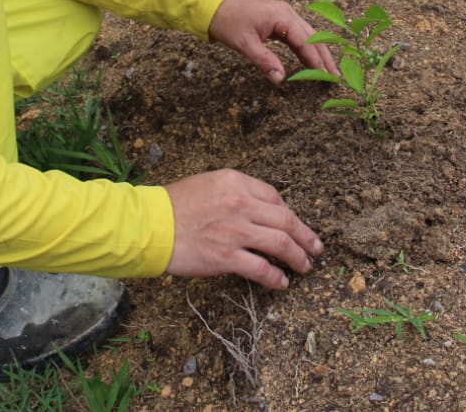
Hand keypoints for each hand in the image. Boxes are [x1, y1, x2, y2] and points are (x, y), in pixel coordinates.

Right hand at [165, 169, 322, 288]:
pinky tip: (281, 283)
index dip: (289, 214)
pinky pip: (261, 269)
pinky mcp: (227, 257)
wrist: (150, 225)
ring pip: (281, 245)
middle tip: (315, 248)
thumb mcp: (208, 184)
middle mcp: (241, 204)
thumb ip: (236, 192)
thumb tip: (260, 209)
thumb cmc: (174, 205)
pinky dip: (275, 278)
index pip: (275, 198)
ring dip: (298, 257)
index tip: (294, 226)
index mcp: (236, 183)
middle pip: (286, 221)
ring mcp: (236, 232)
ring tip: (305, 266)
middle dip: (306, 237)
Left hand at [208, 0, 337, 83]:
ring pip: (307, 36)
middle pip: (313, 37)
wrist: (213, 4)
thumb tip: (280, 79)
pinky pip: (297, 35)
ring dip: (317, 53)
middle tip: (335, 76)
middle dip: (324, 57)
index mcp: (282, 16)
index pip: (306, 40)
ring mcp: (284, 16)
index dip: (316, 59)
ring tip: (328, 71)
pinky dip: (305, 49)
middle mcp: (287, 13)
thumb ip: (264, 60)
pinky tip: (310, 62)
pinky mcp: (278, 21)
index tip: (326, 76)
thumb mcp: (244, 43)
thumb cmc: (228, 21)